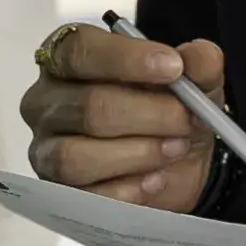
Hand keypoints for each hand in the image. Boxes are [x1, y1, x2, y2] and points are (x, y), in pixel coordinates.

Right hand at [22, 20, 224, 212]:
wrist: (178, 162)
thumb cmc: (170, 108)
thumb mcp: (195, 81)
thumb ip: (198, 63)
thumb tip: (200, 57)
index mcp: (66, 58)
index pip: (78, 49)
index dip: (126, 58)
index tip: (173, 68)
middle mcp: (45, 101)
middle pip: (88, 106)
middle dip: (149, 114)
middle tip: (188, 120)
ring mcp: (46, 149)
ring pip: (77, 156)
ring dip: (139, 153)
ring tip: (175, 148)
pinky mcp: (57, 192)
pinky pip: (86, 196)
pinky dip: (128, 189)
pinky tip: (156, 179)